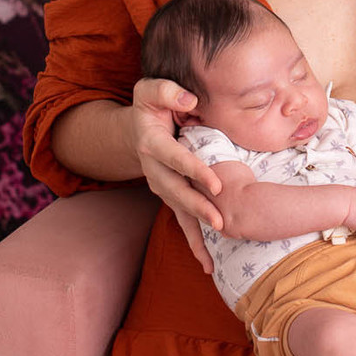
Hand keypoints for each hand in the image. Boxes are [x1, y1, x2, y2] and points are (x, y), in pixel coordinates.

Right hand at [130, 77, 220, 273]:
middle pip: (177, 192)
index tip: (215, 182)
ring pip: (179, 212)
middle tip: (220, 219)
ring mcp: (161, 187)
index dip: (194, 170)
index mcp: (152, 143)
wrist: (136, 130)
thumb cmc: (151, 106)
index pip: (175, 158)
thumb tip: (190, 101)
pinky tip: (208, 265)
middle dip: (199, 207)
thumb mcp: (151, 90)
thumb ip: (168, 92)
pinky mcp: (170, 198)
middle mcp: (154, 170)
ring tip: (217, 245)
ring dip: (198, 229)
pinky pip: (182, 223)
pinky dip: (195, 245)